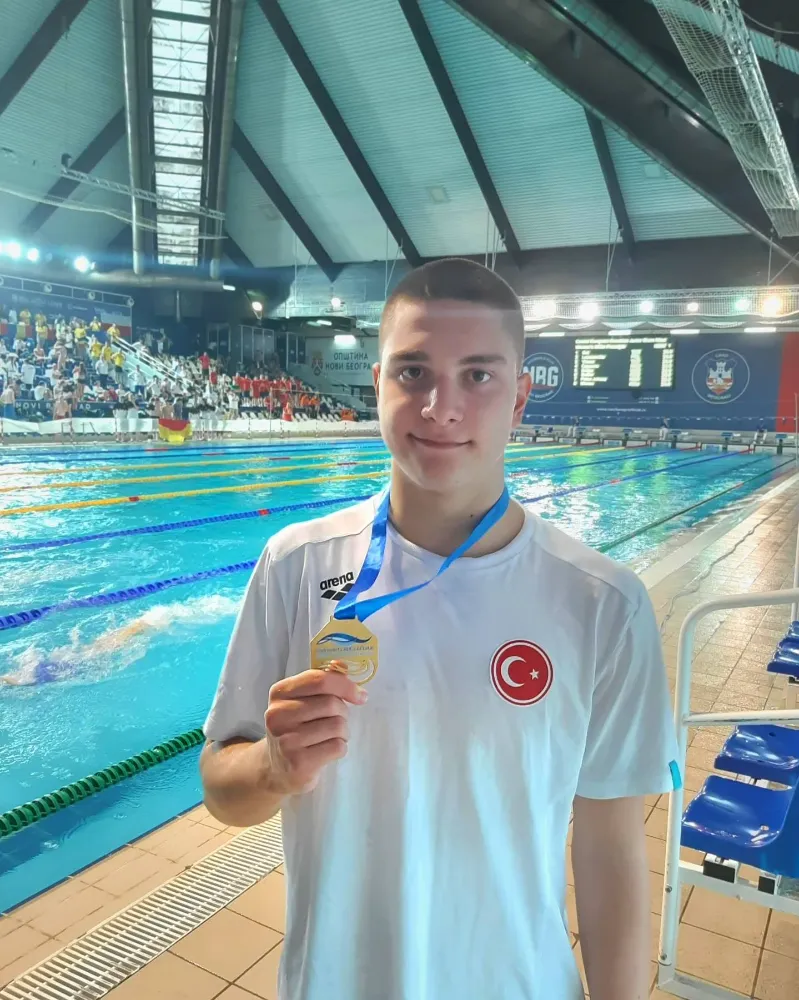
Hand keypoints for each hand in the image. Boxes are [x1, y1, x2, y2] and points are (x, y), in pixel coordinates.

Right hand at [263, 665, 366, 793]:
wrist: (276, 768)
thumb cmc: (295, 729)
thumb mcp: (301, 701)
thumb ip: (320, 682)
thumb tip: (341, 664)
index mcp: (280, 693)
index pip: (318, 680)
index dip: (345, 685)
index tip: (360, 695)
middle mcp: (279, 715)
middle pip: (331, 704)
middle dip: (343, 712)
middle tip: (337, 720)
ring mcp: (287, 740)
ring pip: (337, 725)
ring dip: (343, 732)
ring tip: (332, 737)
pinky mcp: (299, 762)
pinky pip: (337, 747)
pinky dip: (340, 747)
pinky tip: (328, 750)